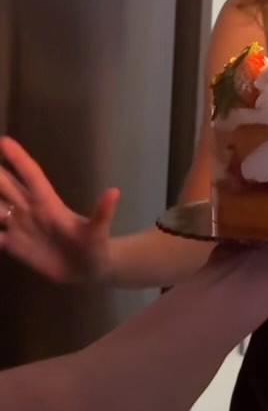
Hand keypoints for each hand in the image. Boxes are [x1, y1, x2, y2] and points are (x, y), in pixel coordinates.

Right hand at [0, 136, 116, 282]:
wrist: (87, 271)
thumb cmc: (95, 247)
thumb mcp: (98, 232)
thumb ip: (102, 213)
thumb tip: (114, 192)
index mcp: (49, 204)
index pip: (31, 175)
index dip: (19, 159)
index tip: (4, 140)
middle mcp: (31, 210)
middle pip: (5, 186)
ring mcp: (21, 226)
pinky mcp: (14, 244)